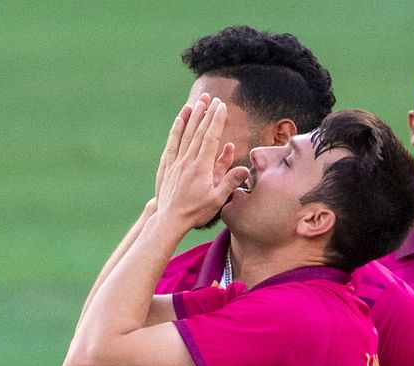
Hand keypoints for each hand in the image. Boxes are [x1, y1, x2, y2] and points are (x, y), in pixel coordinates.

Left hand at [153, 94, 248, 227]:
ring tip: (199, 102)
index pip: (210, 138)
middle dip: (207, 113)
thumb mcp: (217, 200)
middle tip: (213, 98)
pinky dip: (177, 129)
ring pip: (185, 134)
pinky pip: (173, 142)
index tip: (222, 107)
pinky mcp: (168, 165)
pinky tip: (180, 119)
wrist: (169, 219)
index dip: (217, 121)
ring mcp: (176, 162)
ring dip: (193, 116)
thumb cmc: (195, 212)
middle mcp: (188, 160)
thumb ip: (230, 181)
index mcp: (201, 167)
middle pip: (198, 132)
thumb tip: (245, 168)